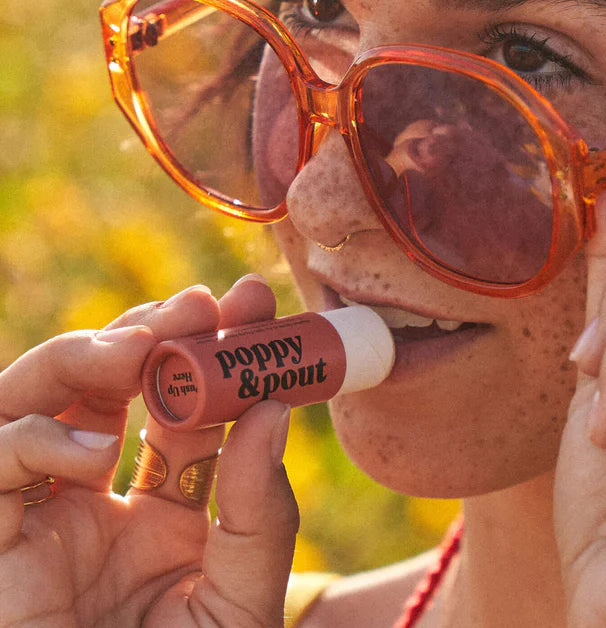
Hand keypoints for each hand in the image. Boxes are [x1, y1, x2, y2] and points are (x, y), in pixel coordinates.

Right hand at [0, 276, 298, 626]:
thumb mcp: (241, 603)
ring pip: (41, 400)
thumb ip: (261, 516)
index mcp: (170, 513)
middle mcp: (103, 503)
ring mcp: (43, 518)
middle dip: (156, 332)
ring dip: (90, 357)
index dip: (220, 354)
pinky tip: (92, 448)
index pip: (191, 409)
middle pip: (114, 387)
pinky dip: (34, 437)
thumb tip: (275, 413)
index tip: (252, 304)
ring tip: (144, 348)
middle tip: (201, 303)